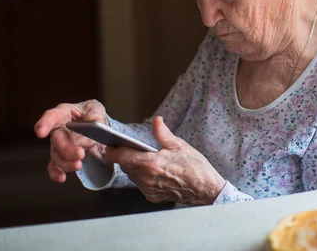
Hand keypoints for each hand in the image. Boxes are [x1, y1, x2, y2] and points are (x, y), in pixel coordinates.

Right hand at [34, 100, 108, 182]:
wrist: (95, 127)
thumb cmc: (90, 113)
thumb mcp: (95, 108)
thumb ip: (95, 113)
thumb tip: (94, 120)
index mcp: (64, 113)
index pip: (52, 116)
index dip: (45, 124)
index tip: (40, 133)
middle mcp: (58, 129)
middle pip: (56, 140)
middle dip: (66, 149)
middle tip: (80, 154)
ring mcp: (58, 144)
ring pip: (56, 155)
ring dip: (66, 163)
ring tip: (78, 165)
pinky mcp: (62, 156)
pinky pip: (54, 166)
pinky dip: (56, 173)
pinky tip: (61, 178)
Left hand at [105, 116, 225, 205]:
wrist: (206, 190)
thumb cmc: (196, 167)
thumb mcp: (181, 145)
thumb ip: (163, 134)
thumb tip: (156, 121)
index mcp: (151, 163)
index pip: (121, 156)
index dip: (113, 149)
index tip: (111, 143)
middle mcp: (146, 178)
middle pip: (125, 165)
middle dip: (125, 156)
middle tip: (132, 147)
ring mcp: (148, 189)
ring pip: (132, 175)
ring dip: (134, 166)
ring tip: (145, 158)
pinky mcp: (152, 196)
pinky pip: (140, 184)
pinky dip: (143, 176)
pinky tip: (154, 171)